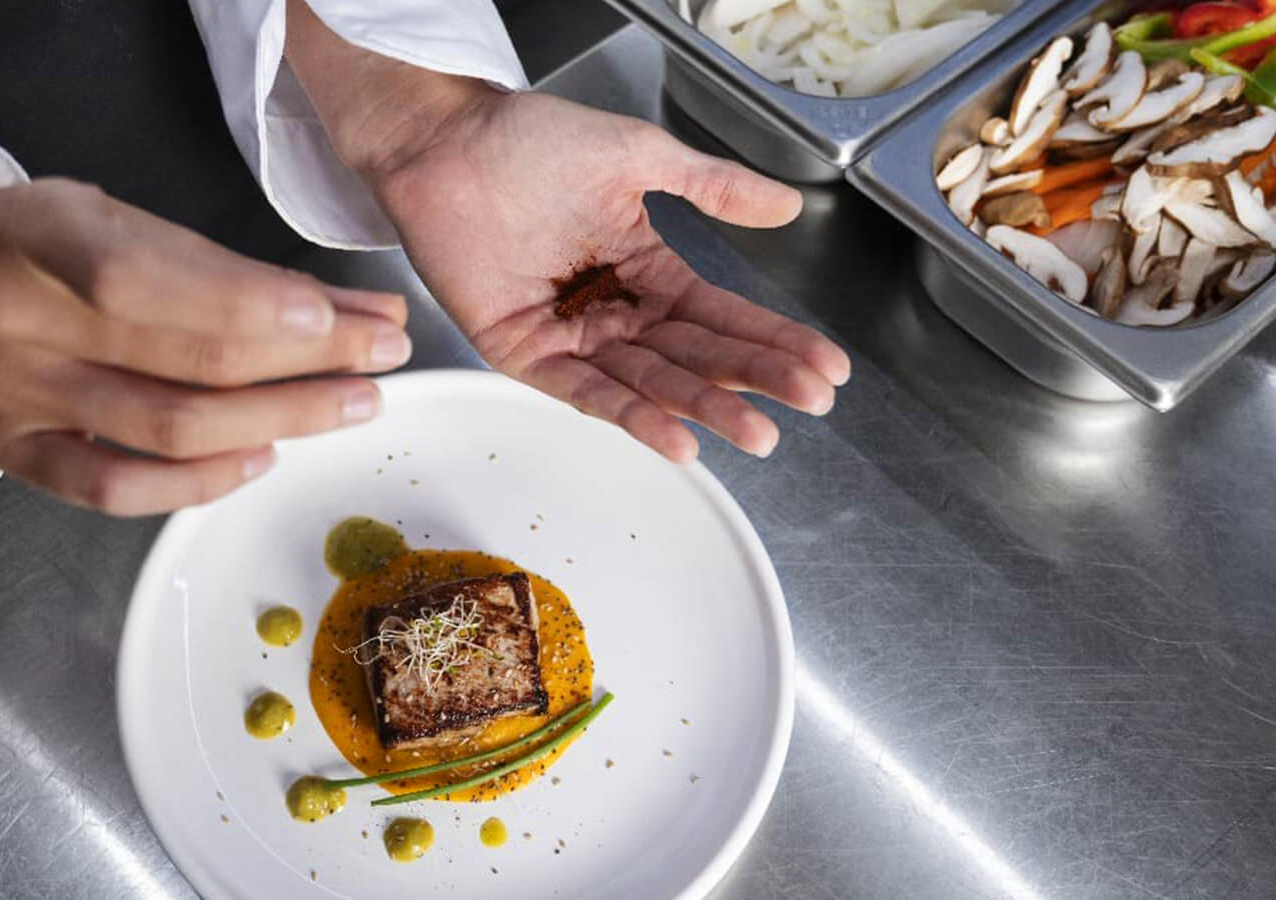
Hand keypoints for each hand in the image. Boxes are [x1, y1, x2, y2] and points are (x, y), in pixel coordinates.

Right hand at [0, 177, 410, 513]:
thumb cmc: (52, 243)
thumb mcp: (128, 220)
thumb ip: (232, 269)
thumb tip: (360, 313)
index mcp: (35, 239)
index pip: (145, 280)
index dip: (244, 303)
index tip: (332, 317)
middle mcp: (12, 323)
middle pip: (178, 362)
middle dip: (300, 364)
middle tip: (379, 360)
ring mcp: (8, 397)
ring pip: (162, 431)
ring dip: (275, 423)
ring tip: (348, 406)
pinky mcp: (11, 454)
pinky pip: (116, 491)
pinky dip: (199, 481)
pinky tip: (261, 458)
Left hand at [285, 4, 850, 461]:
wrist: (450, 141)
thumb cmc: (531, 140)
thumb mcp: (641, 158)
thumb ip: (713, 188)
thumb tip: (787, 206)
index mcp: (645, 266)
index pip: (721, 315)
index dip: (774, 341)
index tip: (826, 370)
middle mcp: (612, 309)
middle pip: (695, 355)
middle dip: (754, 381)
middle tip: (808, 405)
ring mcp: (569, 334)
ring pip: (648, 382)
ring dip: (703, 408)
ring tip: (757, 434)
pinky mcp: (523, 351)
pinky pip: (583, 391)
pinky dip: (630, 416)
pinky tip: (679, 438)